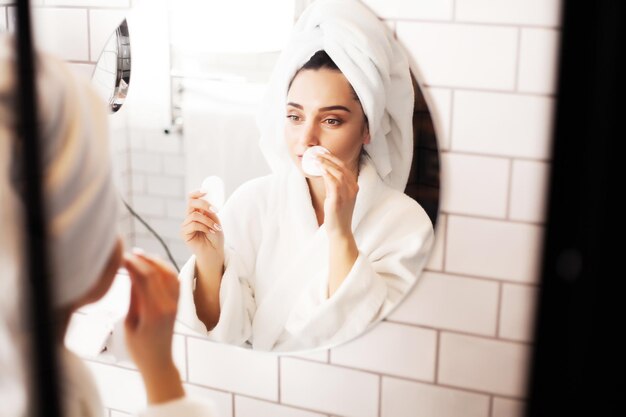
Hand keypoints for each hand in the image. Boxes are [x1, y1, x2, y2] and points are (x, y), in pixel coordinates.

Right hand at [123, 251, 184, 403]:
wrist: (159, 362)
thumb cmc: (139, 348)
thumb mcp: (129, 323)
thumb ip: (133, 297)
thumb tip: (132, 273)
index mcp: (154, 311)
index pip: (145, 278)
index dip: (133, 264)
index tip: (122, 257)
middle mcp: (169, 305)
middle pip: (157, 273)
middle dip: (142, 260)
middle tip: (128, 254)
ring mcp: (176, 304)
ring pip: (169, 274)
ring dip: (156, 261)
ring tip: (140, 255)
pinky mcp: (178, 304)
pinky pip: (175, 280)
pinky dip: (165, 269)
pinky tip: (154, 265)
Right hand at [181, 190, 224, 268]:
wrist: (214, 252)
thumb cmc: (216, 237)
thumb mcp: (216, 221)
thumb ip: (210, 212)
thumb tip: (207, 202)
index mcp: (197, 212)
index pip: (192, 198)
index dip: (196, 192)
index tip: (206, 191)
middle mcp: (189, 217)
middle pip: (191, 203)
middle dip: (204, 204)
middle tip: (215, 210)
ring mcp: (186, 225)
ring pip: (195, 215)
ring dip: (208, 221)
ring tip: (216, 228)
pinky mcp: (184, 233)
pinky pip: (193, 225)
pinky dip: (204, 227)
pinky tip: (210, 232)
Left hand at [317, 153, 358, 237]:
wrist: (340, 231)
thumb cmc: (337, 214)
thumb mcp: (338, 196)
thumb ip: (334, 184)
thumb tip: (325, 172)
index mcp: (354, 187)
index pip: (345, 167)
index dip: (334, 158)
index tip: (324, 152)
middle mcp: (353, 189)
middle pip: (342, 167)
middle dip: (329, 158)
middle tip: (317, 153)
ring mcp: (347, 194)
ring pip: (337, 172)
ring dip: (326, 164)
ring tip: (316, 159)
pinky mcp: (339, 200)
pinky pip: (333, 182)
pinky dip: (326, 173)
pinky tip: (319, 169)